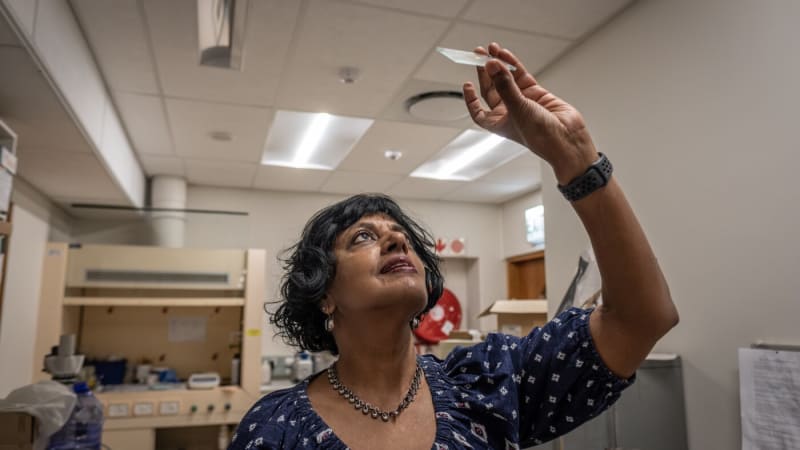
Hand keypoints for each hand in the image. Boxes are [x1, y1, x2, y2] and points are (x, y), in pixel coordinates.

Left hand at [463, 43, 599, 183]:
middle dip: (485, 72)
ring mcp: (522, 101)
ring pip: (506, 78)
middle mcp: (509, 111)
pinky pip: (521, 76)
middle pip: (491, 89)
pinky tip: (506, 55)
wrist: (566, 139)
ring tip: (492, 48)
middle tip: (479, 54)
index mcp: (498, 123)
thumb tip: (491, 65)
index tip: (467, 85)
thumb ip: (504, 85)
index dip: (471, 99)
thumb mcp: (517, 108)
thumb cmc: (540, 136)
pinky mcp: (536, 93)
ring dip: (500, 64)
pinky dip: (514, 65)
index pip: (479, 111)